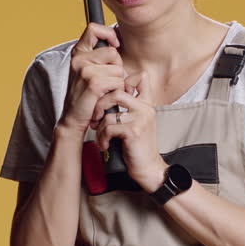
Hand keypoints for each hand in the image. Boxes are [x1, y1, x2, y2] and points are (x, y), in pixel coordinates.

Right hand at [59, 24, 124, 134]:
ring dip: (117, 82)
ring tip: (105, 91)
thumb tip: (116, 39)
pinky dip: (116, 91)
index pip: (93, 28)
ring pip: (118, 69)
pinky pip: (117, 81)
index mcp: (78, 53)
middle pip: (113, 52)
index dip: (108, 33)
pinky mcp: (93, 83)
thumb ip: (97, 56)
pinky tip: (105, 97)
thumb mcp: (86, 71)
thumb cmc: (84, 95)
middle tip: (107, 81)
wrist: (73, 118)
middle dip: (116, 67)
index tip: (115, 43)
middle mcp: (79, 59)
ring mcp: (85, 70)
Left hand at [91, 71, 166, 192]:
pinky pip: (109, 127)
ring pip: (109, 114)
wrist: (148, 168)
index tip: (112, 98)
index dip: (123, 81)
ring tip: (102, 137)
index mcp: (147, 104)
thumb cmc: (137, 147)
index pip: (141, 77)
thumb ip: (127, 108)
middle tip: (96, 118)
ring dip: (100, 128)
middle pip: (117, 91)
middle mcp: (146, 108)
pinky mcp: (134, 131)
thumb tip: (105, 98)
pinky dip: (102, 138)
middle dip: (100, 105)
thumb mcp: (135, 122)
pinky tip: (105, 145)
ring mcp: (141, 119)